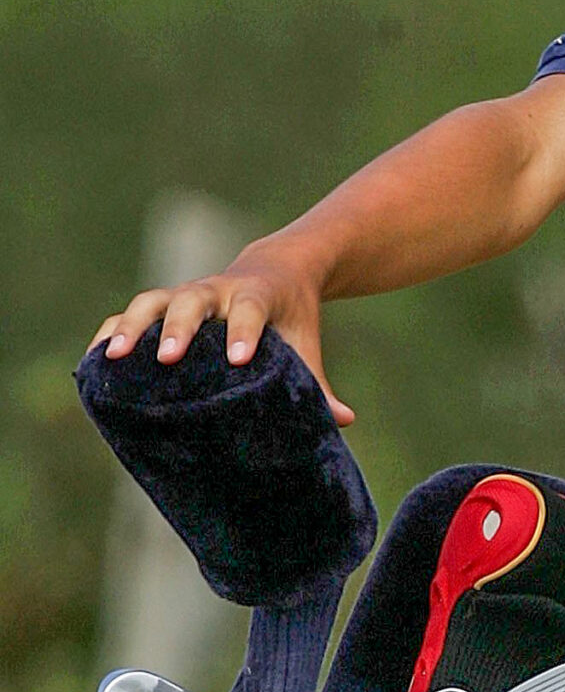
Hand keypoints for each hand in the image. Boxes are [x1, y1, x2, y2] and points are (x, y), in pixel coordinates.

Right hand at [92, 239, 352, 425]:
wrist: (276, 270)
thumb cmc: (289, 316)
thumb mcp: (305, 341)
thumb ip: (317, 380)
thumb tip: (343, 421)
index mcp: (258, 295)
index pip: (252, 310)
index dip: (244, 332)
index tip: (239, 358)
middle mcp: (218, 291)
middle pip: (193, 300)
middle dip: (179, 328)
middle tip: (168, 358)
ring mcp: (184, 295)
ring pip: (153, 301)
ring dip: (132, 326)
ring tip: (113, 357)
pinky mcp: (161, 305)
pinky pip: (127, 313)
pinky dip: (109, 331)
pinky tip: (93, 360)